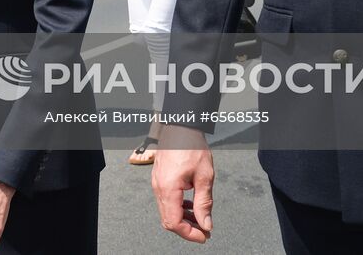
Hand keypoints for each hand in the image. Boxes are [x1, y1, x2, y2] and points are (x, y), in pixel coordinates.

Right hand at [152, 125, 214, 243]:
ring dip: (183, 219)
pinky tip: (191, 205)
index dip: (190, 234)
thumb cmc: (192, 146)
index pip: (175, 222)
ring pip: (166, 212)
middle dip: (187, 229)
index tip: (204, 236)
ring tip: (200, 219)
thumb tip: (206, 224)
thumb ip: (204, 203)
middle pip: (168, 220)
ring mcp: (157, 183)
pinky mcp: (159, 179)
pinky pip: (165, 201)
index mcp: (169, 189)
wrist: (181, 126)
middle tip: (204, 231)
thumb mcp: (204, 176)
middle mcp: (159, 188)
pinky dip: (178, 208)